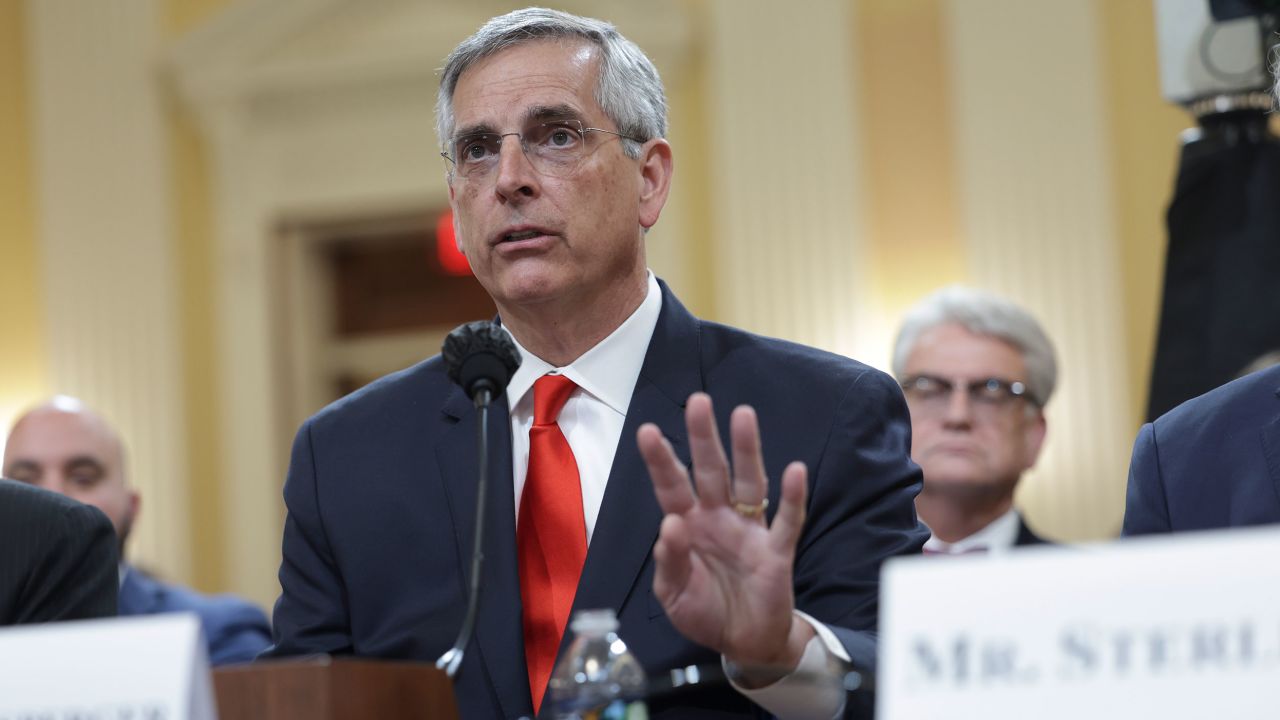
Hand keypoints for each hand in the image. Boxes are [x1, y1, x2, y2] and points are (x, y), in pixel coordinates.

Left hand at [637, 392, 812, 680]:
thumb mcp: (674, 594)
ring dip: (747, 450)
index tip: (646, 430)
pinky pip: (787, 520)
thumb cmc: (705, 611)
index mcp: (688, 525)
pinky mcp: (776, 551)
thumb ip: (670, 562)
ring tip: (743, 415)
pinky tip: (795, 471)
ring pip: (749, 482)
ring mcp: (749, 531)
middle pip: (711, 471)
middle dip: (704, 437)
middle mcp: (718, 518)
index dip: (660, 460)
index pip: (671, 486)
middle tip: (698, 401)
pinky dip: (793, 497)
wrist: (743, 643)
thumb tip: (671, 527)